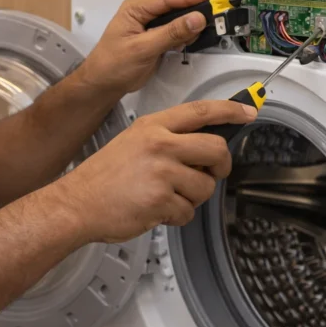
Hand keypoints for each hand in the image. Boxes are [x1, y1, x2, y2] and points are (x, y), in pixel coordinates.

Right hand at [44, 99, 256, 244]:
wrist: (77, 203)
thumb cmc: (102, 177)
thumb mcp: (132, 142)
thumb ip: (166, 140)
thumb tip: (201, 149)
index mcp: (153, 127)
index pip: (200, 111)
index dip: (229, 110)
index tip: (248, 111)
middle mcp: (160, 145)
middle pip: (215, 149)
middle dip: (220, 166)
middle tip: (211, 173)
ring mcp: (162, 172)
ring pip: (205, 186)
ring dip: (192, 198)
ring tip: (167, 197)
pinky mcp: (161, 200)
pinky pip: (188, 211)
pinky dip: (176, 216)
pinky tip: (156, 211)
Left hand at [78, 0, 218, 96]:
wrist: (103, 84)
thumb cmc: (111, 65)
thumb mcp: (143, 48)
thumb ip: (171, 33)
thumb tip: (195, 19)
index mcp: (136, 8)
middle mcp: (143, 13)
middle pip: (176, 6)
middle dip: (196, 10)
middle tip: (217, 12)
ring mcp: (151, 26)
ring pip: (178, 19)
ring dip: (191, 25)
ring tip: (205, 28)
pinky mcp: (156, 38)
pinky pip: (176, 32)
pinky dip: (185, 36)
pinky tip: (189, 40)